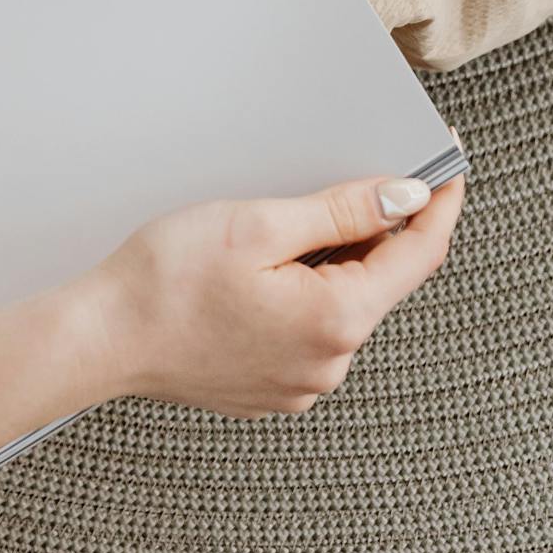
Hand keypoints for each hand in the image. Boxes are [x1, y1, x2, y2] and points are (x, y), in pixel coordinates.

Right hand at [70, 172, 464, 418]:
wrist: (102, 339)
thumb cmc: (166, 280)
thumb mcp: (259, 224)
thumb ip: (342, 212)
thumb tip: (407, 197)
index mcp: (337, 319)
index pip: (419, 254)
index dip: (440, 204)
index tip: (449, 164)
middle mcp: (330, 363)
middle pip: (379, 280)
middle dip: (374, 228)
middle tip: (343, 178)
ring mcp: (301, 383)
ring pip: (343, 305)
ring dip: (332, 262)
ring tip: (276, 228)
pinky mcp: (273, 387)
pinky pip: (309, 330)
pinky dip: (302, 293)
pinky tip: (258, 272)